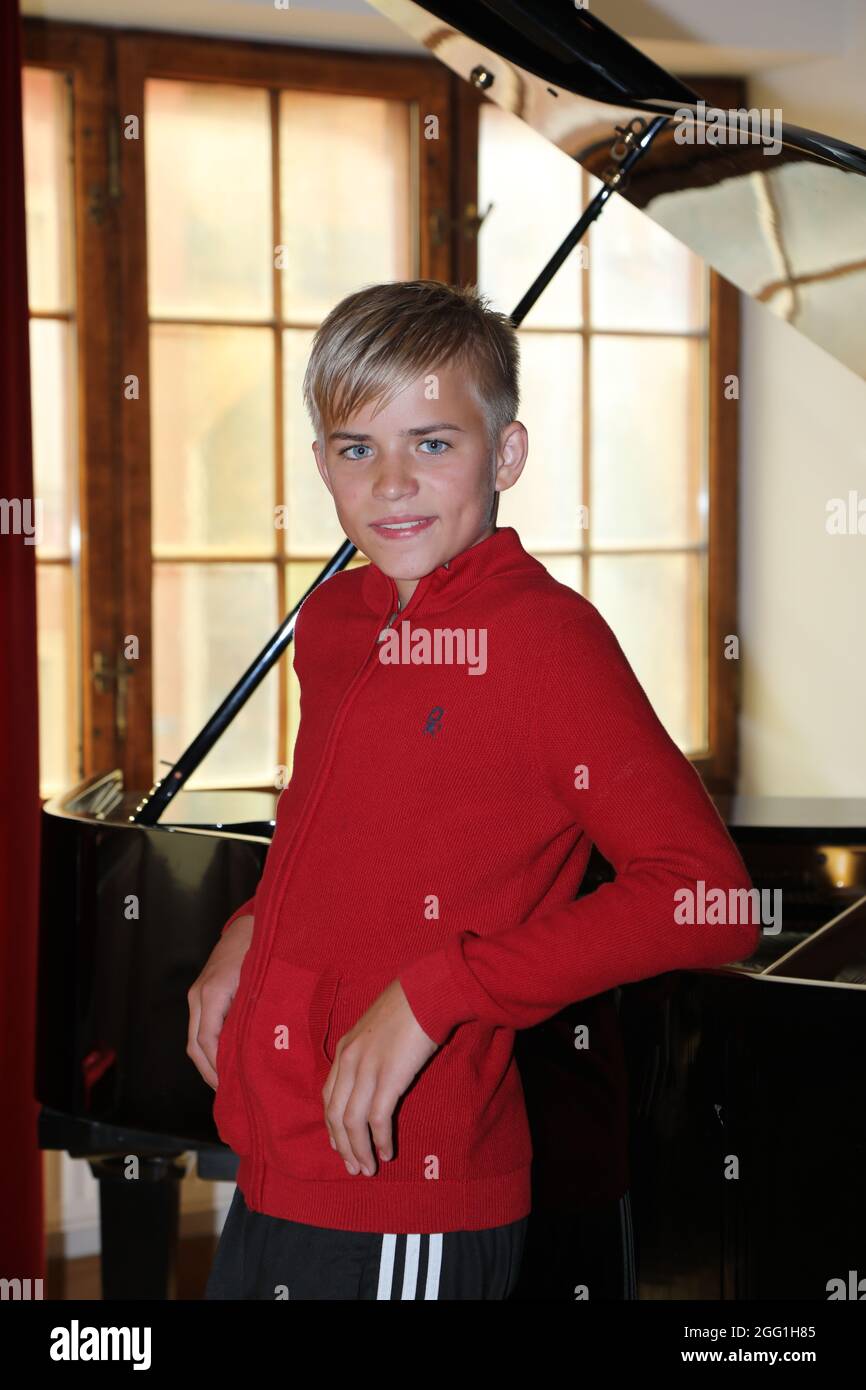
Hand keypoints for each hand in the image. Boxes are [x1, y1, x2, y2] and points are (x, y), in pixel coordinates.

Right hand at [187, 914, 253, 1088]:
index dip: (217, 1067)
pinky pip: (201, 1027)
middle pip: (195, 1045)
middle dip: (209, 1072)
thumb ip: (255, 1012)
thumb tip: (255, 1049)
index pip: (207, 1041)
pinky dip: (209, 1047)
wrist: (251, 922)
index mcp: (213, 992)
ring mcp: (197, 994)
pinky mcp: (202, 994)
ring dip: (208, 1062)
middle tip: (229, 1094)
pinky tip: (224, 1060)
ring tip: (227, 1083)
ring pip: (195, 1039)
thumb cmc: (262, 949)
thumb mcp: (262, 981)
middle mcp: (199, 995)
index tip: (232, 1086)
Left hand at [322, 979, 438, 1176]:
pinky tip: (387, 1153)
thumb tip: (377, 1073)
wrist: (428, 992)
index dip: (333, 1126)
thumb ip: (370, 1051)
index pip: (329, 1096)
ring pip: (352, 1122)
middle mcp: (349, 1061)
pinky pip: (376, 1119)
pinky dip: (380, 1140)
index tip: (341, 1146)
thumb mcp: (378, 1028)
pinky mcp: (388, 1078)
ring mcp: (366, 1069)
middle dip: (343, 1146)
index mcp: (345, 1049)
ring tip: (368, 1168)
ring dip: (359, 1150)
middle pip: (335, 1114)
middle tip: (353, 1168)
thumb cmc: (410, 1006)